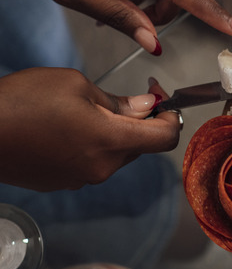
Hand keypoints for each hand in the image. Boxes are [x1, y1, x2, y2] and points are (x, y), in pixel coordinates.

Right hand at [0, 68, 180, 190]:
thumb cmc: (20, 102)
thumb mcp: (75, 85)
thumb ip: (117, 101)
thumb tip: (145, 107)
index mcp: (111, 141)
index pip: (166, 138)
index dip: (172, 118)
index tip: (164, 101)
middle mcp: (102, 167)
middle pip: (141, 147)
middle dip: (142, 123)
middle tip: (131, 97)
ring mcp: (81, 179)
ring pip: (116, 155)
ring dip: (114, 134)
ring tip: (87, 110)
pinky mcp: (61, 183)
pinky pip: (91, 163)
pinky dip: (91, 146)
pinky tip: (66, 128)